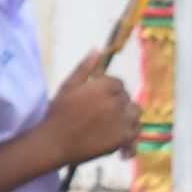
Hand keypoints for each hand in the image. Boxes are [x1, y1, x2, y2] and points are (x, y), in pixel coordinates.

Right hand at [44, 52, 137, 168]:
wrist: (54, 142)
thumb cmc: (58, 113)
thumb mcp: (67, 86)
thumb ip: (84, 68)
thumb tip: (97, 49)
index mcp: (104, 87)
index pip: (117, 83)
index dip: (107, 90)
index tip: (94, 99)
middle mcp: (117, 102)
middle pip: (126, 97)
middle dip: (115, 102)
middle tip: (98, 113)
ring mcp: (122, 120)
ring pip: (135, 111)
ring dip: (126, 114)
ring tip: (109, 122)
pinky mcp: (124, 137)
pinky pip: (137, 129)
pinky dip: (130, 130)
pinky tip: (117, 132)